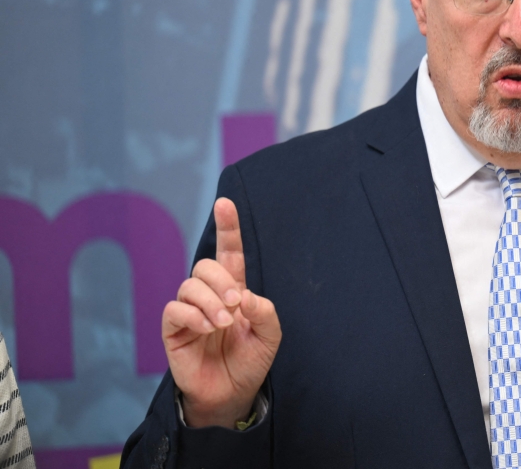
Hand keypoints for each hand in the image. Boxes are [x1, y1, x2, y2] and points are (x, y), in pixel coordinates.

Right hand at [162, 198, 281, 426]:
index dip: (227, 228)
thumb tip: (243, 296)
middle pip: (205, 266)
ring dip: (209, 301)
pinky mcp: (174, 330)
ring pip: (189, 285)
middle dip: (221, 280)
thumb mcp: (270, 335)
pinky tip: (206, 328)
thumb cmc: (250, 361)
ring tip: (224, 323)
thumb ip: (264, 311)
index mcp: (234, 290)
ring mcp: (190, 311)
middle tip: (235, 304)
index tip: (225, 203)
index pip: (229, 252)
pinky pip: (175, 310)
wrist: (232, 394)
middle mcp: (209, 295)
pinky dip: (192, 315)